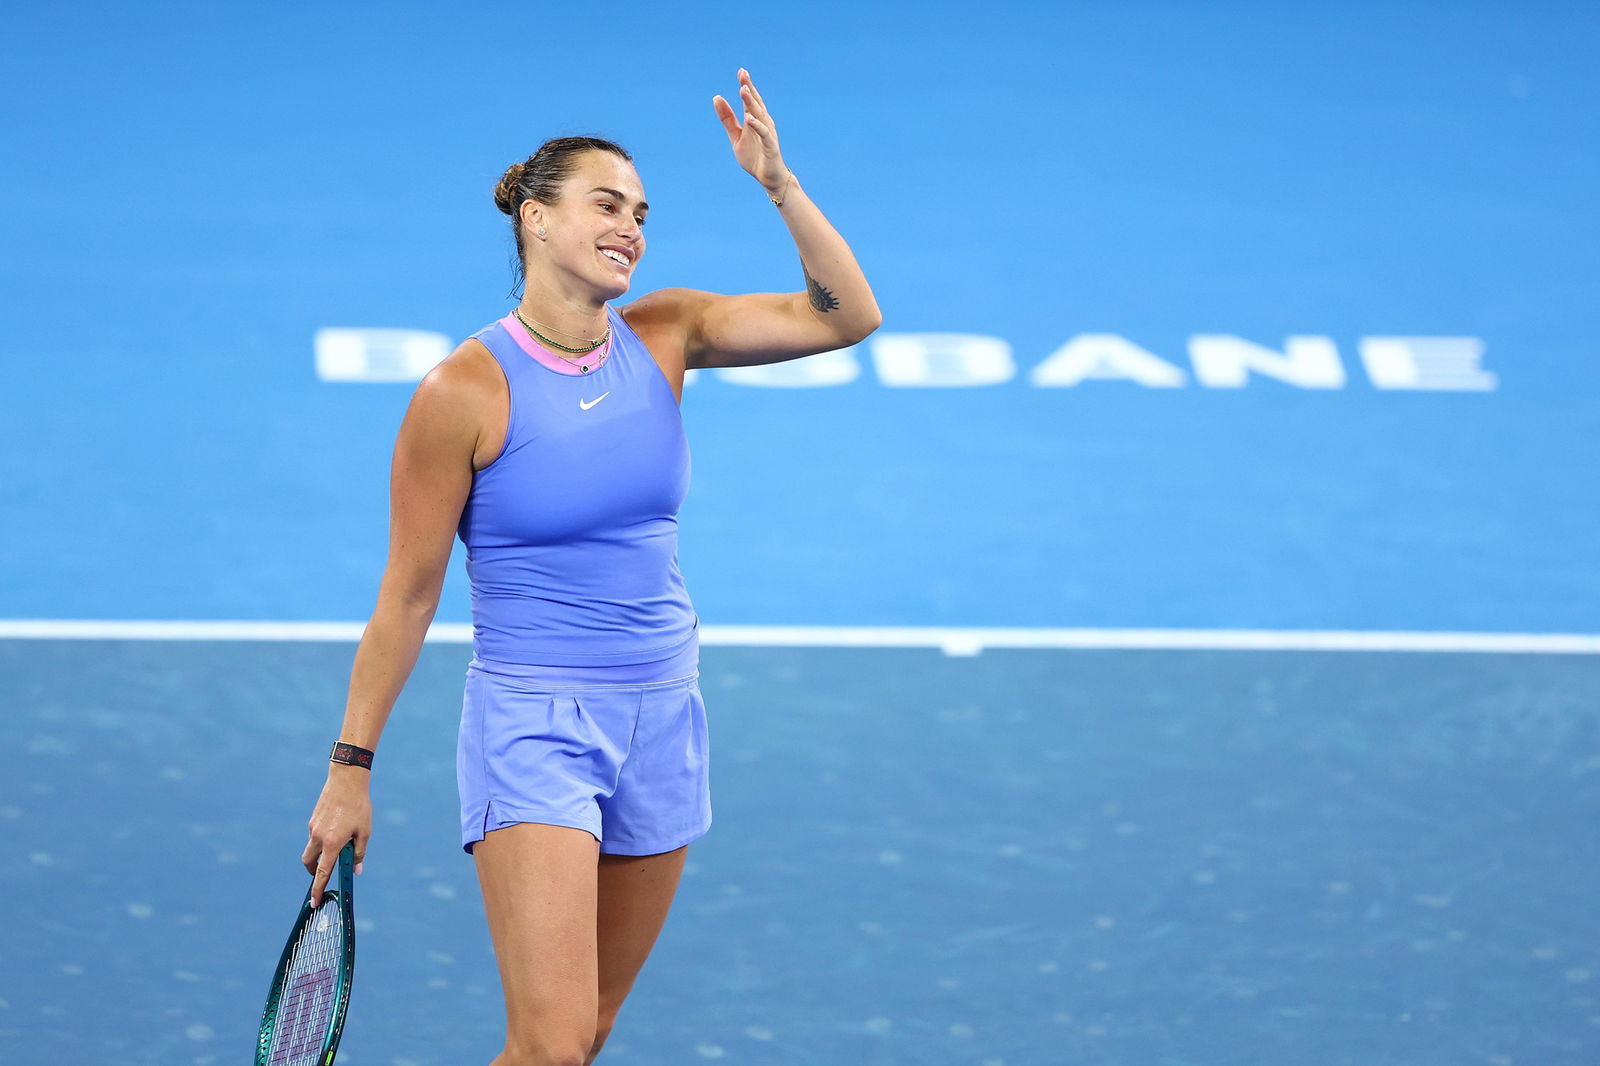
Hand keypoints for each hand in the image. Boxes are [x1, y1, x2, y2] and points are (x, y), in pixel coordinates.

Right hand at [300, 764, 371, 906]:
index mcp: (332, 843)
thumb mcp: (365, 831)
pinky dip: (321, 841)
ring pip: (310, 850)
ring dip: (318, 855)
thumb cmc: (359, 806)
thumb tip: (355, 870)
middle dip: (314, 873)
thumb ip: (359, 853)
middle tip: (324, 874)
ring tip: (338, 847)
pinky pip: (314, 837)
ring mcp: (313, 828)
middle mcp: (318, 838)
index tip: (313, 902)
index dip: (317, 889)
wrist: (346, 779)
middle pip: (309, 864)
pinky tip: (337, 829)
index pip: (322, 872)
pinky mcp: (313, 820)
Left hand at [712, 68, 788, 195]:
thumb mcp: (736, 137)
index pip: (750, 100)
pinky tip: (749, 117)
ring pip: (760, 115)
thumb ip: (727, 119)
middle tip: (742, 73)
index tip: (741, 71)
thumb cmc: (754, 157)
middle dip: (749, 88)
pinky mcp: (771, 146)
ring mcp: (768, 134)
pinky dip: (757, 125)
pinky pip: (764, 134)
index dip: (746, 85)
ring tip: (743, 90)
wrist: (768, 178)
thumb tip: (716, 97)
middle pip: (756, 103)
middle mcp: (763, 123)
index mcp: (755, 120)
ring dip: (751, 103)